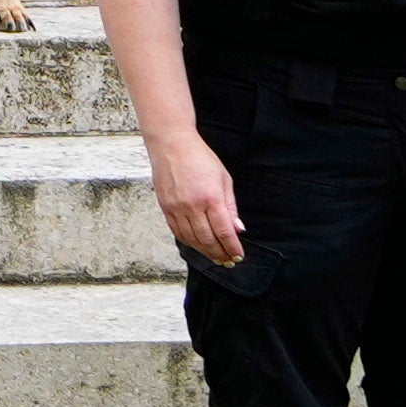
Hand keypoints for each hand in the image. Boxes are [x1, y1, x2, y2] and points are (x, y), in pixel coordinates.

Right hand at [147, 131, 247, 272]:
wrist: (171, 145)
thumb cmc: (200, 158)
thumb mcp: (223, 179)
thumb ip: (231, 207)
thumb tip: (238, 229)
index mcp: (211, 197)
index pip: (224, 231)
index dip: (233, 247)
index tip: (239, 256)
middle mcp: (192, 205)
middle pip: (208, 240)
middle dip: (221, 254)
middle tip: (229, 261)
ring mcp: (177, 208)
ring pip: (193, 240)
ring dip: (206, 252)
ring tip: (216, 258)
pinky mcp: (166, 208)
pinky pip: (178, 233)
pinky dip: (190, 243)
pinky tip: (199, 246)